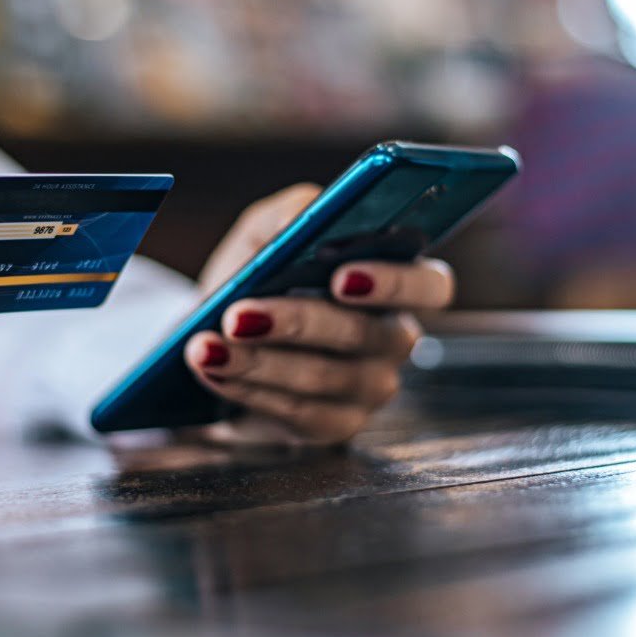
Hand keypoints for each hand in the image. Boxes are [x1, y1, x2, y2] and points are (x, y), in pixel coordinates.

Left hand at [186, 185, 453, 445]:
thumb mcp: (268, 230)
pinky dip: (250, 390)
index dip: (394, 282)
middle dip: (298, 322)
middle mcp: (394, 337)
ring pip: (325, 378)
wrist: (217, 329)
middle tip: (239, 314)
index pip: (431, 285)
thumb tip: (306, 216)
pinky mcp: (336, 424)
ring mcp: (370, 387)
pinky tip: (214, 370)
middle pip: (368, 335)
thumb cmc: (258, 273)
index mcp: (396, 281)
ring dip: (258, 361)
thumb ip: (293, 212)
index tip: (339, 276)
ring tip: (204, 346)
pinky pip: (301, 413)